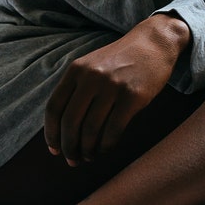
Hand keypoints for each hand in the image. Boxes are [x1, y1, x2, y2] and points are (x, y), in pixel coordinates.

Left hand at [43, 14, 190, 165]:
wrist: (153, 43)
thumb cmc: (120, 60)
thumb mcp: (92, 65)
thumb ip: (76, 89)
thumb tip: (62, 129)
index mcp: (76, 70)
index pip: (54, 108)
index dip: (51, 134)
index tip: (54, 150)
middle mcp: (91, 77)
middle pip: (70, 122)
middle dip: (69, 147)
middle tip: (72, 160)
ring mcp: (112, 86)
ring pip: (91, 129)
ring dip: (87, 150)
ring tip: (89, 156)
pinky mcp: (133, 96)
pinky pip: (113, 130)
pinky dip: (106, 145)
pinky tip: (106, 149)